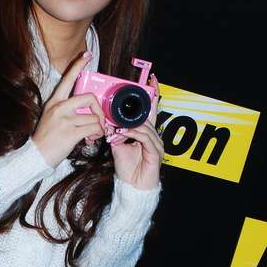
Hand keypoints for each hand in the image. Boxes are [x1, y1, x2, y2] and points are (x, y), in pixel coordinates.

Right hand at [32, 52, 104, 167]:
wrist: (36, 156)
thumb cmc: (46, 138)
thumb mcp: (52, 117)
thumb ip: (67, 110)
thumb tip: (88, 111)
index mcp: (54, 102)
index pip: (67, 79)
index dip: (78, 66)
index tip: (87, 55)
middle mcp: (59, 108)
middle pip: (89, 98)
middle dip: (99, 111)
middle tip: (99, 120)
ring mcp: (65, 120)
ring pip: (94, 118)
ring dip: (98, 128)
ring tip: (92, 135)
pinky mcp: (70, 132)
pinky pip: (93, 128)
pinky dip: (97, 134)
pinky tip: (91, 139)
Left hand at [109, 74, 163, 189]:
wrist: (132, 186)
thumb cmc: (127, 168)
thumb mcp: (117, 146)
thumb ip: (116, 132)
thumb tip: (109, 122)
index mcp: (145, 132)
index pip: (149, 110)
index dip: (152, 95)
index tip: (151, 80)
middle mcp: (153, 136)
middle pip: (148, 116)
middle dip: (139, 106)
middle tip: (133, 95)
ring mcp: (156, 144)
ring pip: (144, 126)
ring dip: (128, 126)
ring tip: (116, 129)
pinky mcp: (156, 153)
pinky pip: (145, 138)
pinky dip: (133, 134)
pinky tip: (123, 134)